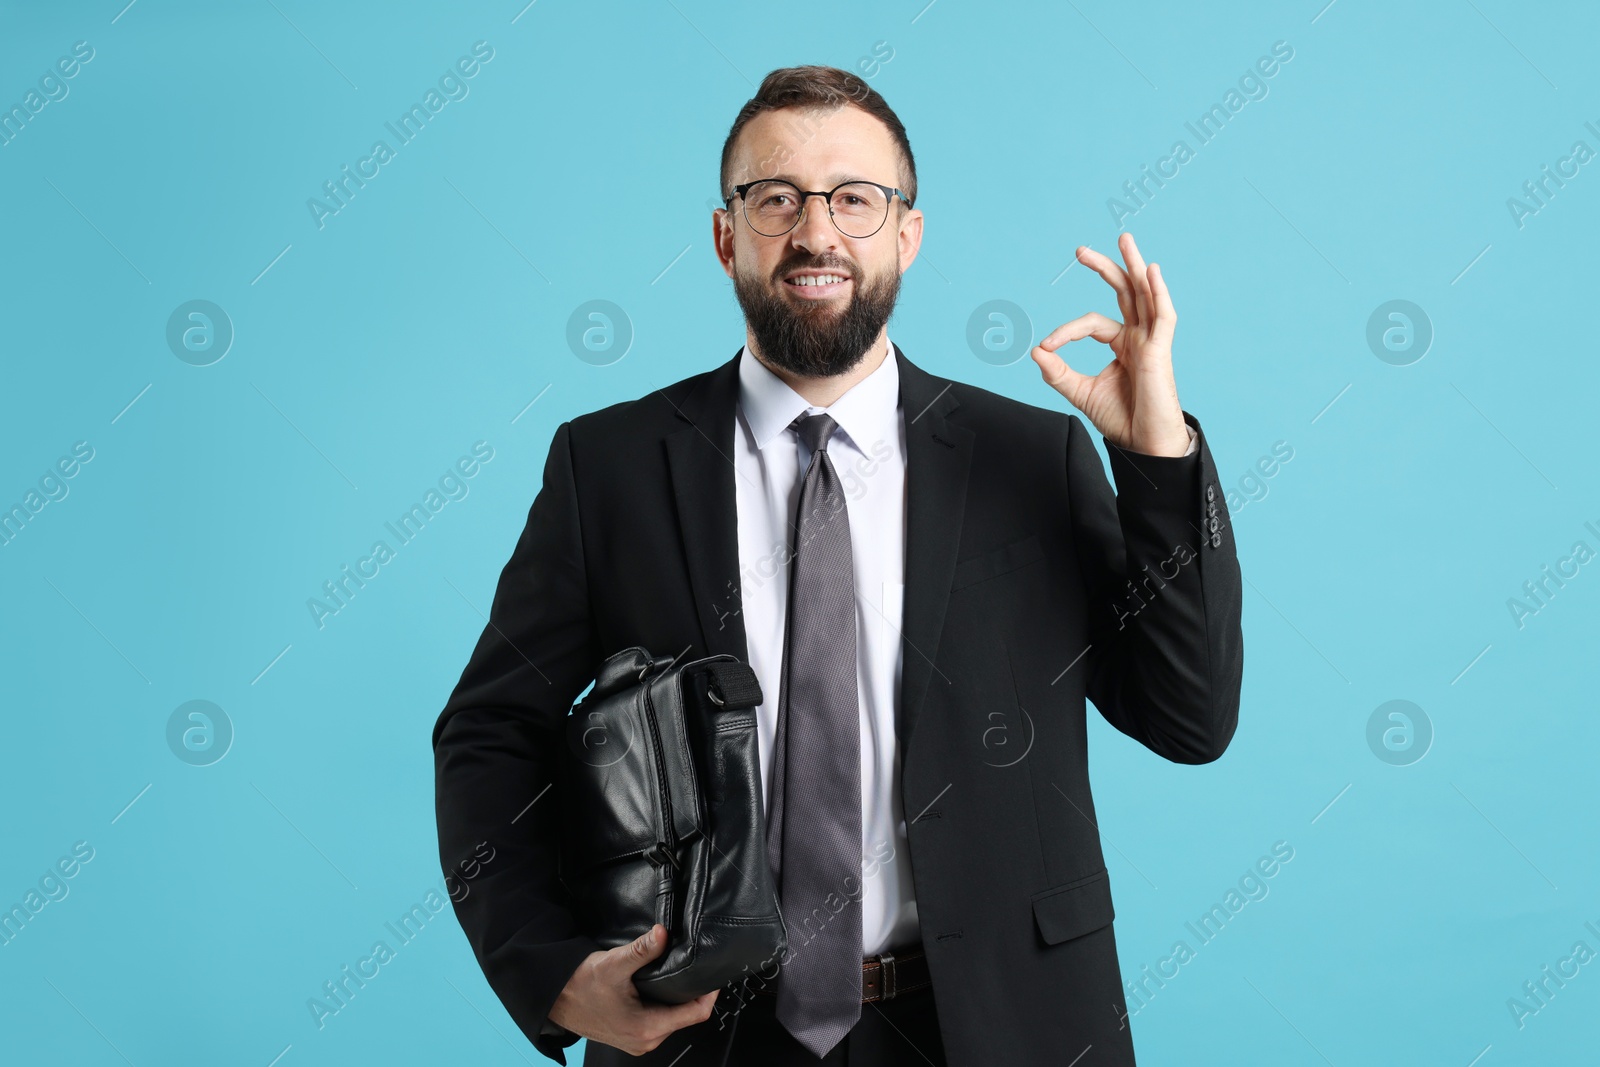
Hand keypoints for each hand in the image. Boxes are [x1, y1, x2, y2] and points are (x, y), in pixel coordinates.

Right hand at [547, 924, 719, 1055]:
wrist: (554, 999)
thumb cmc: (579, 987)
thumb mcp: (614, 964)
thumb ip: (642, 950)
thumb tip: (663, 933)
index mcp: (647, 1028)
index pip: (696, 1013)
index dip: (709, 992)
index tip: (713, 973)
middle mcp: (646, 1040)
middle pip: (686, 1015)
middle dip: (692, 992)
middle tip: (694, 966)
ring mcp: (639, 1041)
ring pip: (672, 1018)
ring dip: (676, 998)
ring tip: (677, 974)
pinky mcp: (632, 1035)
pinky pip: (659, 1020)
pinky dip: (663, 1004)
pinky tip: (658, 986)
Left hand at [1031, 232, 1188, 456]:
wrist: (1143, 445)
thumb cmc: (1121, 420)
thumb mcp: (1080, 393)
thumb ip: (1058, 373)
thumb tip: (1035, 350)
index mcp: (1122, 344)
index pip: (1091, 323)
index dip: (1066, 331)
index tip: (1047, 346)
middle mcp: (1139, 337)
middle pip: (1124, 292)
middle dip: (1104, 268)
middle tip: (1080, 250)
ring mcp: (1152, 342)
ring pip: (1145, 295)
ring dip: (1134, 265)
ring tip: (1123, 239)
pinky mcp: (1161, 351)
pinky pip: (1163, 316)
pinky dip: (1158, 292)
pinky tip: (1150, 271)